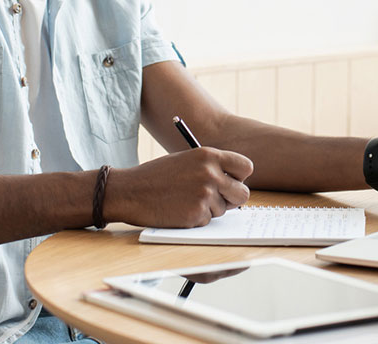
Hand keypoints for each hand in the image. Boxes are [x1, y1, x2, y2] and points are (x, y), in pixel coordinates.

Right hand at [105, 147, 253, 227]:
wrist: (130, 191)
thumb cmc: (157, 176)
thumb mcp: (187, 160)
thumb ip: (211, 167)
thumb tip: (234, 182)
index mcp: (209, 155)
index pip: (246, 167)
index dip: (240, 177)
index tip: (232, 181)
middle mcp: (211, 174)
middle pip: (243, 193)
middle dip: (233, 199)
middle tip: (219, 199)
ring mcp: (205, 195)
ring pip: (224, 210)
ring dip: (210, 209)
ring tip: (186, 200)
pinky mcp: (196, 214)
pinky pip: (208, 221)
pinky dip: (197, 219)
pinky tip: (179, 210)